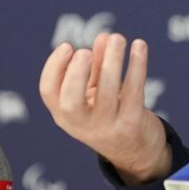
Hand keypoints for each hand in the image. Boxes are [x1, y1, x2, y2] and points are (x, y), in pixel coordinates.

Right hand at [39, 33, 171, 184]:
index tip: (68, 46)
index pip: (49, 92)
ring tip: (117, 38)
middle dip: (76, 74)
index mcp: (65, 115)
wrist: (137, 152)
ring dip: (112, 62)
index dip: (55, 67)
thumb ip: (97, 67)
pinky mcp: (133, 124)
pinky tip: (139, 46)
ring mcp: (108, 127)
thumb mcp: (96, 94)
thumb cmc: (111, 114)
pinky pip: (134, 92)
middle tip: (85, 52)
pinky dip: (137, 66)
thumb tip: (103, 36)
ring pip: (107, 94)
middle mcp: (82, 124)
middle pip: (70, 102)